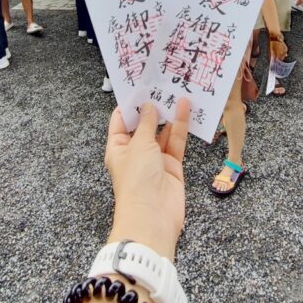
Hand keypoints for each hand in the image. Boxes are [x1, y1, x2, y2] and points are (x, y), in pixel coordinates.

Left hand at [103, 99, 188, 261]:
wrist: (153, 216)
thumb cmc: (137, 180)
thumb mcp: (139, 146)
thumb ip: (146, 125)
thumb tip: (148, 106)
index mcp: (117, 148)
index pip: (121, 121)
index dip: (129, 105)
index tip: (138, 86)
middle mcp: (135, 153)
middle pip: (144, 126)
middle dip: (152, 109)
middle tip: (162, 86)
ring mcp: (155, 160)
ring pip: (163, 133)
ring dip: (169, 116)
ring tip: (177, 93)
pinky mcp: (173, 167)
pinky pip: (177, 144)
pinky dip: (181, 128)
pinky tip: (186, 111)